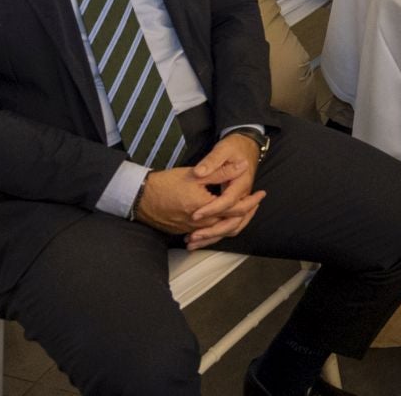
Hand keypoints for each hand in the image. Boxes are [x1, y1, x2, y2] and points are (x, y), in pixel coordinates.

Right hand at [134, 136, 265, 249]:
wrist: (139, 197)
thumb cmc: (166, 183)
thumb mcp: (196, 175)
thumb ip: (221, 172)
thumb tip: (242, 166)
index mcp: (205, 209)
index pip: (236, 210)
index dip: (251, 202)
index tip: (261, 194)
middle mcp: (199, 224)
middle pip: (230, 225)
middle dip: (246, 214)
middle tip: (256, 204)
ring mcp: (190, 230)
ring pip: (218, 232)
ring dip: (232, 223)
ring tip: (243, 212)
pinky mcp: (182, 231)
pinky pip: (204, 234)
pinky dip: (216, 228)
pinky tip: (220, 222)